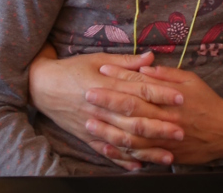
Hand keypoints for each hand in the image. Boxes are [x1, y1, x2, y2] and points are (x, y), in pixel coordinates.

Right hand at [27, 48, 183, 170]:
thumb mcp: (98, 59)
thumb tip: (151, 57)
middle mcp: (102, 107)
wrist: (41, 86)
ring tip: (168, 155)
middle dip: (160, 126)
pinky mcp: (86, 137)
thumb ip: (125, 61)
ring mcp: (93, 124)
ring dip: (147, 149)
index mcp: (106, 83)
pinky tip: (139, 166)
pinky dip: (122, 160)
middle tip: (181, 131)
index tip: (180, 98)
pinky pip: (107, 151)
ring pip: (124, 139)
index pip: (139, 89)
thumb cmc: (72, 68)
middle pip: (135, 118)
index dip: (160, 94)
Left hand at [86, 63, 222, 165]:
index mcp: (169, 98)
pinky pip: (139, 155)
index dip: (120, 78)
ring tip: (89, 123)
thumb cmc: (208, 102)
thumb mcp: (191, 80)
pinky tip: (106, 147)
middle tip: (86, 95)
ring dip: (109, 129)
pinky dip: (121, 153)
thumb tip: (146, 66)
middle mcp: (165, 118)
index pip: (140, 85)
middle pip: (131, 109)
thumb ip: (167, 75)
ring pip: (131, 135)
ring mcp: (164, 139)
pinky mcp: (165, 154)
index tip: (101, 71)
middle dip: (107, 102)